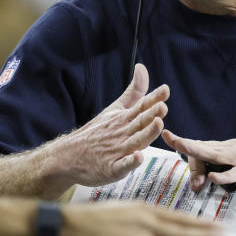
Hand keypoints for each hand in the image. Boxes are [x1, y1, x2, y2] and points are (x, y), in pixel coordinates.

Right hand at [53, 63, 168, 186]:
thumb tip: (142, 67)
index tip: (165, 90)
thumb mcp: (115, 109)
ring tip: (157, 124)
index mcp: (124, 119)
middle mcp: (122, 133)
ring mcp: (117, 151)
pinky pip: (122, 165)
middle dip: (152, 114)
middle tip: (163, 106)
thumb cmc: (97, 132)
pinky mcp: (112, 168)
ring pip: (135, 141)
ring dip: (146, 133)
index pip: (141, 107)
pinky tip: (137, 157)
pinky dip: (130, 161)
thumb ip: (133, 92)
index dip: (154, 98)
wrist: (70, 155)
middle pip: (140, 123)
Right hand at [59, 202, 226, 235]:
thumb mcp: (123, 209)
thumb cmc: (92, 218)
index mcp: (144, 210)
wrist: (66, 226)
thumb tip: (160, 224)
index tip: (218, 225)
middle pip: (183, 231)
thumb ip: (143, 217)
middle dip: (208, 235)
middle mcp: (145, 223)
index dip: (201, 222)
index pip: (179, 217)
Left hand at [161, 130, 235, 199]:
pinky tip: (214, 177)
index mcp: (228, 150)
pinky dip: (226, 175)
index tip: (171, 147)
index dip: (187, 152)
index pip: (202, 150)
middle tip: (167, 136)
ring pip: (218, 153)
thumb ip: (224, 182)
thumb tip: (205, 190)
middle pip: (205, 147)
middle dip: (185, 142)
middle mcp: (234, 148)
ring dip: (199, 152)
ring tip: (181, 145)